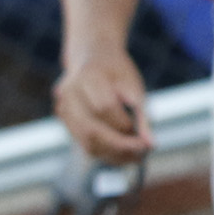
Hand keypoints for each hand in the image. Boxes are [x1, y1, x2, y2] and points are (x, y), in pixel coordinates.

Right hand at [53, 45, 153, 162]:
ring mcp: (63, 106)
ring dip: (112, 154)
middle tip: (141, 154)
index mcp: (89, 76)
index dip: (124, 125)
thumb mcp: (135, 87)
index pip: (104, 108)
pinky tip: (121, 154)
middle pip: (91, 129)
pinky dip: (104, 152)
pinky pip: (83, 142)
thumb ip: (143, 115)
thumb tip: (150, 145)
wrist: (93, 57)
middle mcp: (69, 92)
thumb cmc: (118, 72)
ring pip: (85, 141)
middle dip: (118, 146)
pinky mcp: (63, 119)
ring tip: (134, 157)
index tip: (142, 135)